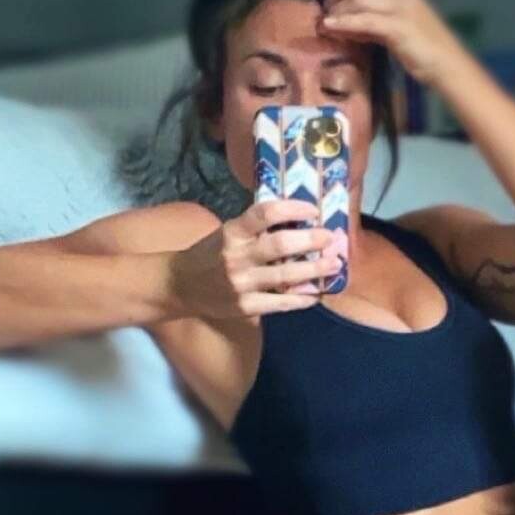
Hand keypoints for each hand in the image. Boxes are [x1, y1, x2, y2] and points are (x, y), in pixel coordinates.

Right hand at [168, 200, 344, 320]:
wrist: (180, 286)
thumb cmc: (212, 254)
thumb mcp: (229, 232)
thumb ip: (258, 228)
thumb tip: (302, 219)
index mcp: (232, 232)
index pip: (264, 213)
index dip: (293, 208)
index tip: (314, 208)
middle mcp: (236, 256)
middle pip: (280, 245)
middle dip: (311, 240)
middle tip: (330, 238)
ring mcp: (241, 283)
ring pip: (285, 276)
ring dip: (315, 270)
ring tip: (334, 265)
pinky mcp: (245, 306)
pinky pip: (281, 303)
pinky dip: (302, 298)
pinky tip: (316, 293)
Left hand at [320, 0, 466, 85]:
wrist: (449, 65)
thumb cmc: (423, 47)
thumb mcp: (395, 25)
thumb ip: (370, 19)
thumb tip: (338, 20)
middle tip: (328, 7)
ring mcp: (401, 8)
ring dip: (338, 9)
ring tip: (328, 23)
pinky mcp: (398, 28)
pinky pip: (364, 19)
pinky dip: (344, 22)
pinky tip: (331, 27)